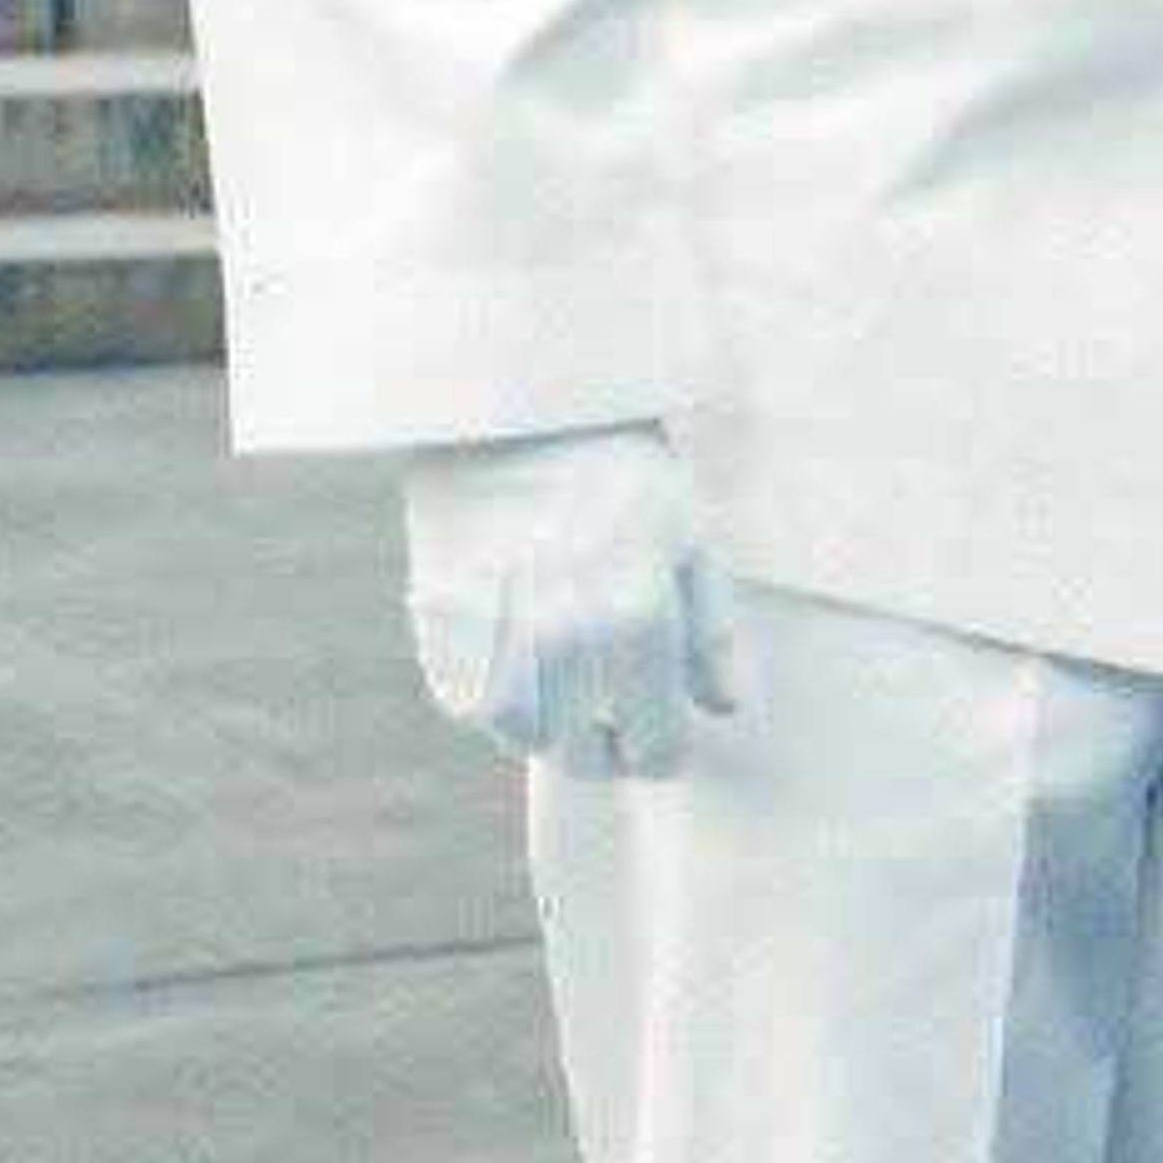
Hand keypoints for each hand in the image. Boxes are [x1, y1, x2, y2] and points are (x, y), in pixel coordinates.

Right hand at [400, 422, 743, 775]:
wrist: (509, 407)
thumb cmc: (613, 465)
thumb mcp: (686, 534)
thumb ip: (711, 634)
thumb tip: (723, 711)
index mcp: (635, 615)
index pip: (657, 744)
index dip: (664, 748)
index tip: (662, 734)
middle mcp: (562, 636)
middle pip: (584, 755)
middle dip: (610, 747)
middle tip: (617, 720)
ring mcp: (492, 635)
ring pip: (526, 738)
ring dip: (552, 725)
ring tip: (569, 680)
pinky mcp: (439, 627)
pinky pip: (473, 703)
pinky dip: (500, 697)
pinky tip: (522, 656)